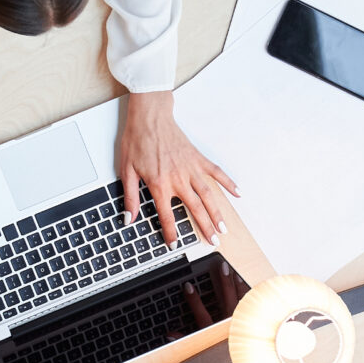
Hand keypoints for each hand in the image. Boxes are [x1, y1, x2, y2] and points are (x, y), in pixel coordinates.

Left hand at [118, 90, 237, 245]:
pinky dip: (228, 183)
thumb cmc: (138, 140)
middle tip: (212, 242)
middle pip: (195, 208)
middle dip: (204, 228)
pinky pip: (216, 173)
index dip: (171, 233)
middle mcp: (179, 179)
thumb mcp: (127, 170)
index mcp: (160, 184)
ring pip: (208, 196)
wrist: (150, 117)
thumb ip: (130, 197)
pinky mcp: (198, 158)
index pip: (167, 215)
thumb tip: (129, 217)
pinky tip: (236, 193)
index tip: (174, 245)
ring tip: (223, 228)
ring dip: (217, 213)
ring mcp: (191, 169)